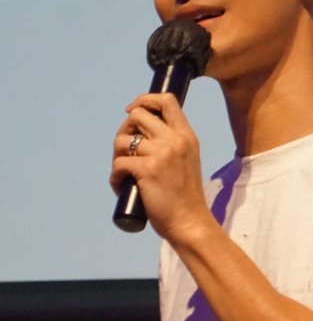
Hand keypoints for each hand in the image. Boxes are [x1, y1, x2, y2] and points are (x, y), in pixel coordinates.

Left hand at [110, 93, 213, 243]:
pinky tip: (121, 187)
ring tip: (124, 173)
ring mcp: (161, 154)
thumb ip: (171, 145)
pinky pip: (118, 164)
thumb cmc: (185, 196)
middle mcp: (175, 140)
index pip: (166, 100)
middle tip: (125, 151)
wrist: (190, 221)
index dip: (144, 100)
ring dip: (116, 157)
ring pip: (122, 140)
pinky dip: (114, 177)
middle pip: (137, 115)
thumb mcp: (186, 161)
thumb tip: (140, 136)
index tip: (132, 111)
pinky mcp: (146, 169)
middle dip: (124, 131)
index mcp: (187, 136)